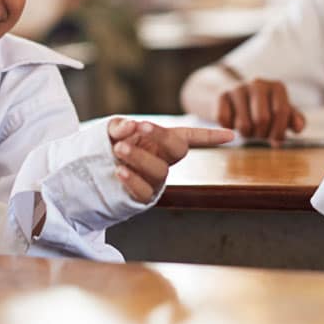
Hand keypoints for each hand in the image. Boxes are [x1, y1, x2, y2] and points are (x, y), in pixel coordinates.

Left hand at [108, 118, 233, 202]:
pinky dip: (132, 179)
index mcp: (164, 142)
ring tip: (118, 149)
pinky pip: (143, 191)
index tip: (232, 135)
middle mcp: (164, 160)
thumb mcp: (113, 131)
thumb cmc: (109, 146)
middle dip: (160, 135)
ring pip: (159, 170)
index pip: (191, 136)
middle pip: (178, 149)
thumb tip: (130, 125)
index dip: (211, 136)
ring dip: (139, 157)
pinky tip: (120, 171)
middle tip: (139, 126)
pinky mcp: (143, 197)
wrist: (91, 173)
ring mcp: (156, 180)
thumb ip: (121, 126)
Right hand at [216, 78, 304, 143]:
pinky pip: (225, 121)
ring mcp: (239, 88)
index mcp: (277, 87)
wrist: (235, 97)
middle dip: (261, 134)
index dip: (279, 131)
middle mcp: (258, 84)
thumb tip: (299, 127)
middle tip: (260, 134)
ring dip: (246, 135)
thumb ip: (295, 120)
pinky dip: (229, 128)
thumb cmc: (264, 109)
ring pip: (243, 125)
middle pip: (262, 119)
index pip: (281, 112)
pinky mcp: (222, 96)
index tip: (275, 139)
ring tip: (248, 129)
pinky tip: (233, 122)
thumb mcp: (282, 113)